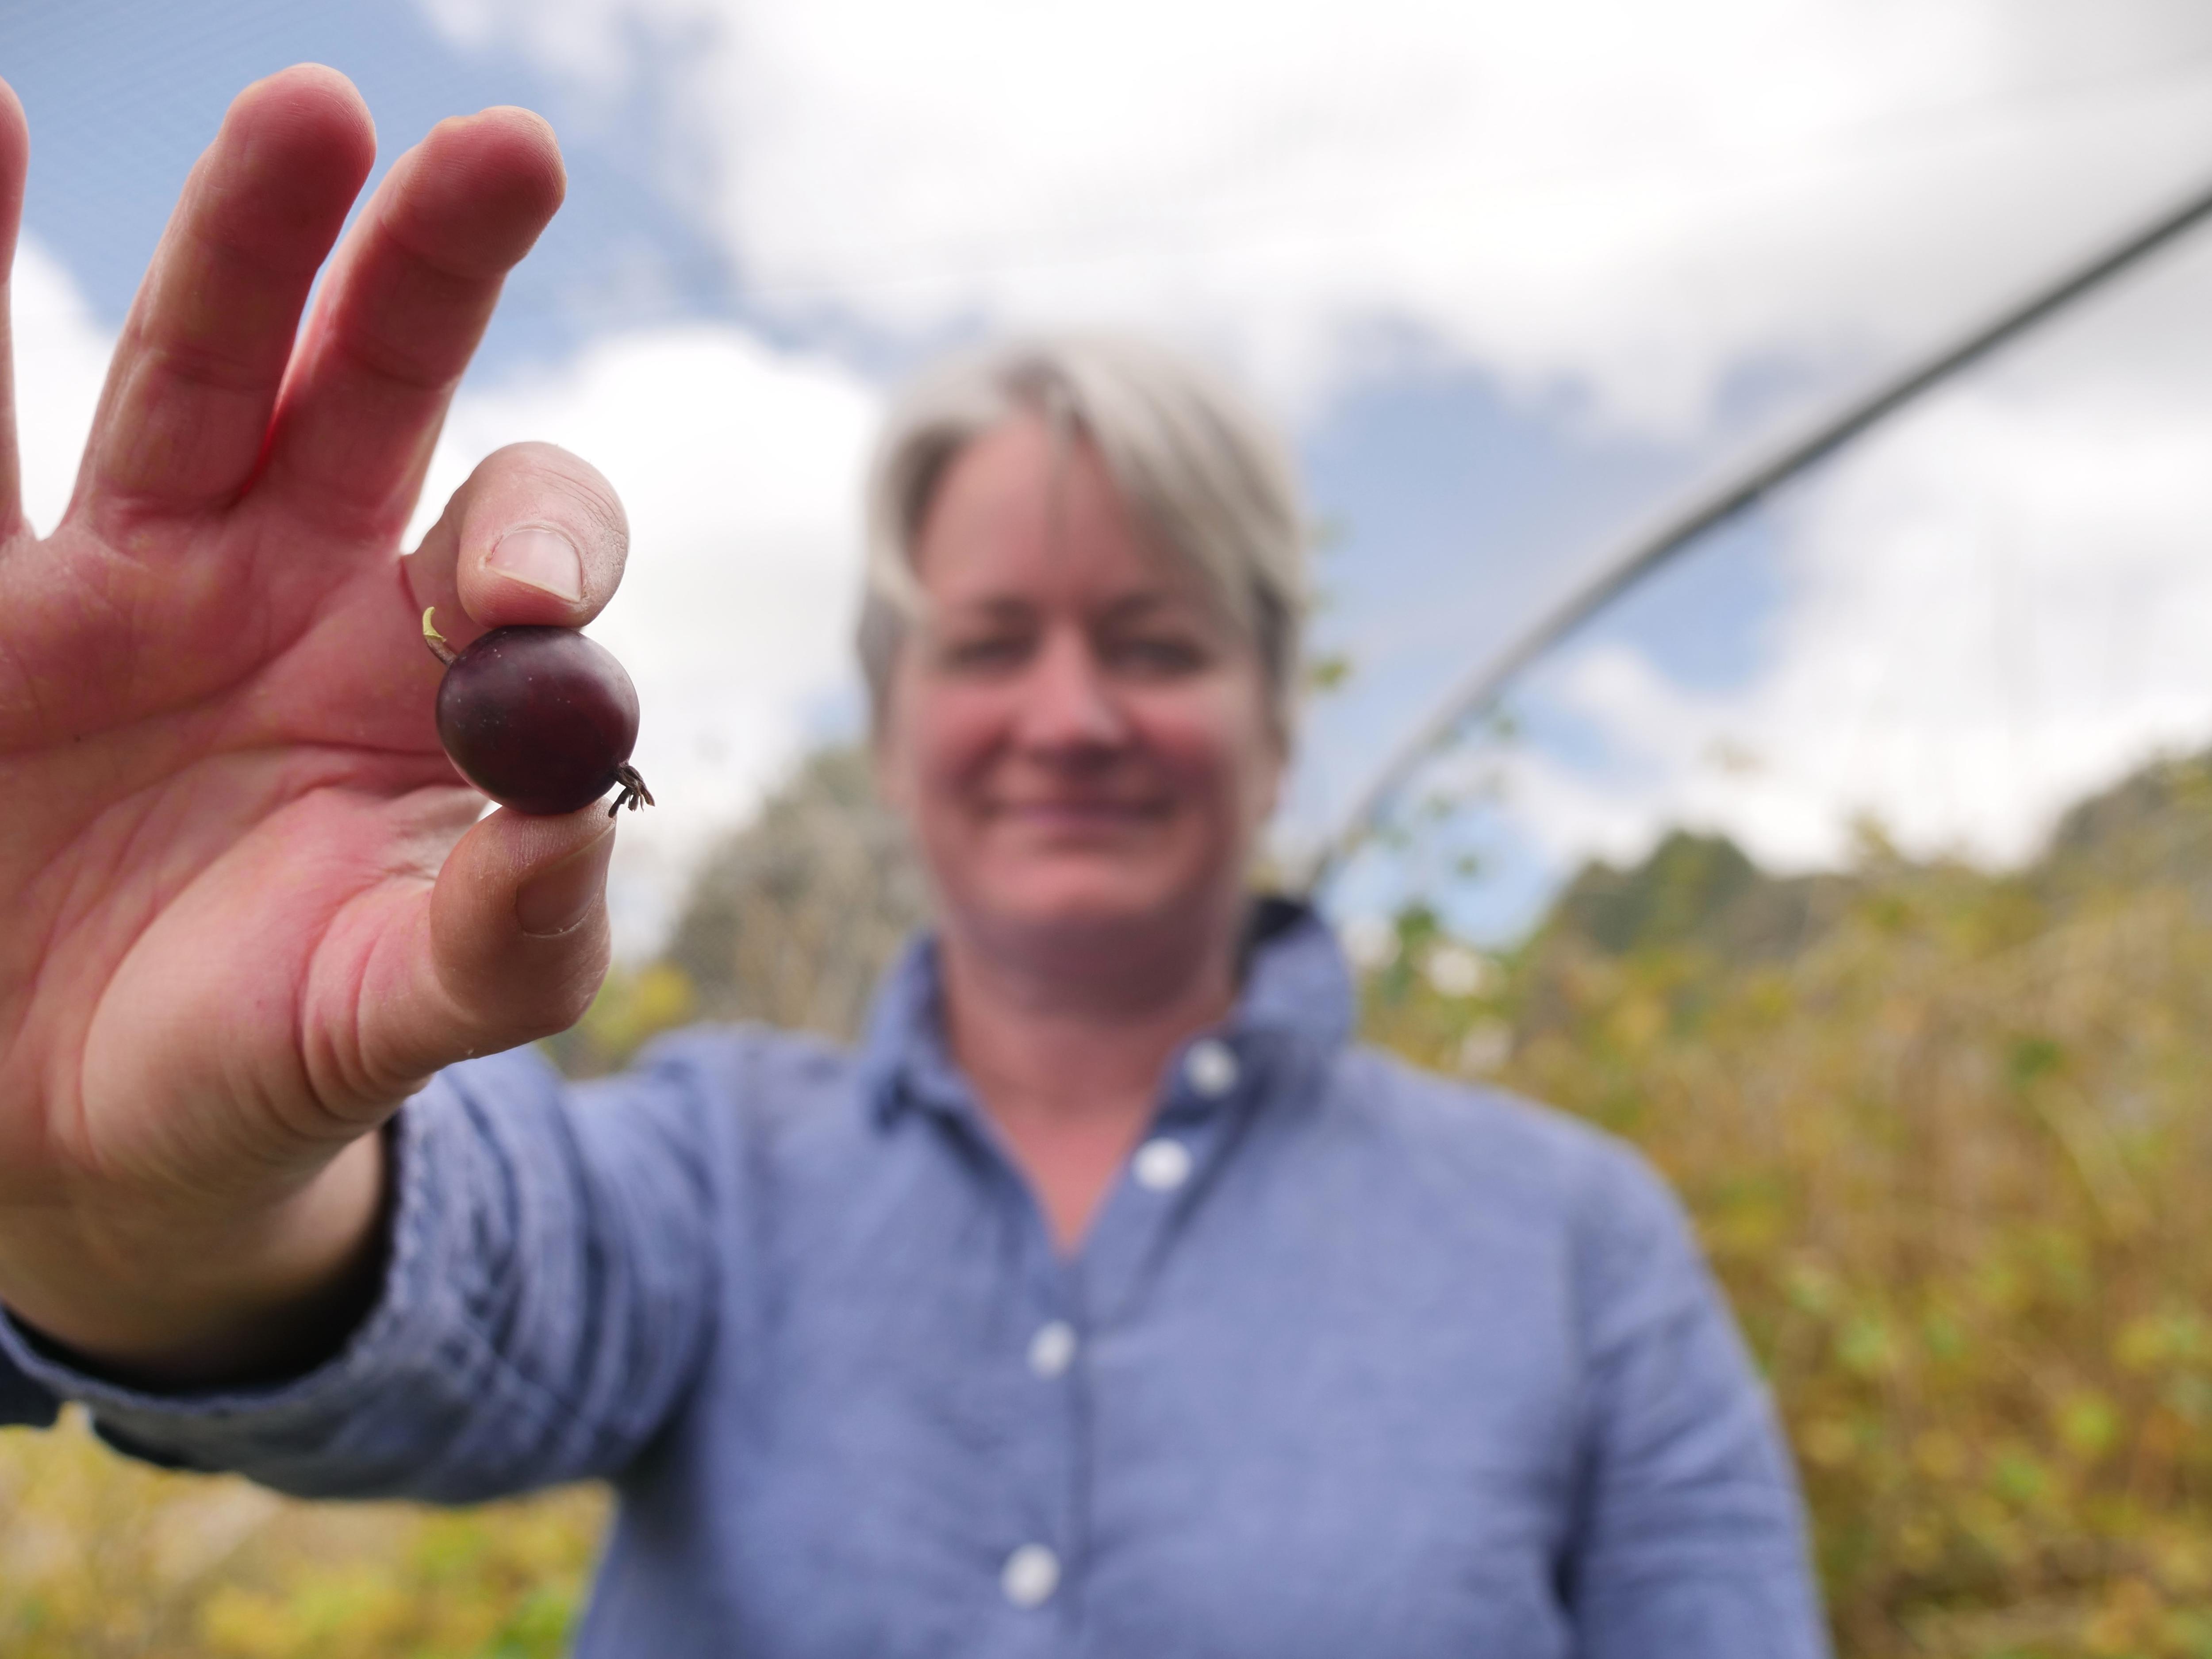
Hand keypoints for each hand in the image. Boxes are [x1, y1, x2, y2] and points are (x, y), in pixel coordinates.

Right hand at [0, 67, 629, 1380]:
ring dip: (233, 251)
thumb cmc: (280, 1051)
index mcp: (420, 663)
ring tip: (297, 113)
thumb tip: (582, 823)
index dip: (534, 537)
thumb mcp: (405, 1008)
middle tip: (505, 152)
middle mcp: (284, 577)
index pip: (518, 532)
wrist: (97, 1128)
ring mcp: (120, 578)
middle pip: (370, 386)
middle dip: (423, 272)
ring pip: (180, 380)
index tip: (509, 603)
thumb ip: (509, 931)